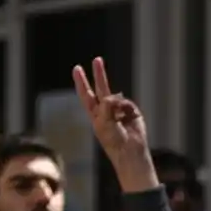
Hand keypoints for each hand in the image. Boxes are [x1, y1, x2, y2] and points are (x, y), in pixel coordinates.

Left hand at [73, 57, 154, 191]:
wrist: (130, 151)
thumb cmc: (113, 141)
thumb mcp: (103, 122)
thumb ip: (106, 104)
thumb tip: (117, 95)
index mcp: (95, 115)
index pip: (86, 95)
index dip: (81, 82)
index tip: (77, 69)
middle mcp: (107, 111)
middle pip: (101, 88)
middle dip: (99, 74)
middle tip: (97, 60)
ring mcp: (120, 111)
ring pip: (116, 96)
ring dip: (115, 104)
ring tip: (118, 121)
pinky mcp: (133, 113)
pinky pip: (127, 103)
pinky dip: (126, 109)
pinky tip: (127, 119)